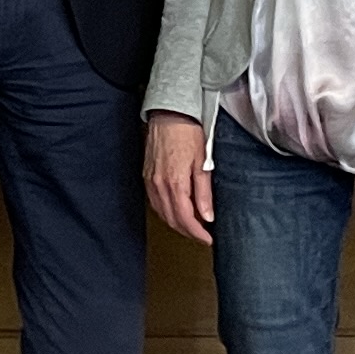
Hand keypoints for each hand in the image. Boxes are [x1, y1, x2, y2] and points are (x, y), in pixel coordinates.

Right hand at [143, 114, 212, 243]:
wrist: (168, 114)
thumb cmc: (187, 133)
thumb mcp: (203, 162)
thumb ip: (204, 192)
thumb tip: (207, 216)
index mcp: (175, 184)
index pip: (186, 219)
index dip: (197, 233)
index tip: (208, 239)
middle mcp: (159, 186)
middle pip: (172, 220)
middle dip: (188, 231)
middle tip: (202, 235)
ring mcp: (150, 182)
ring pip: (162, 213)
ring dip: (176, 223)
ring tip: (192, 226)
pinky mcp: (146, 176)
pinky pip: (154, 202)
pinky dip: (166, 211)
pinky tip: (175, 210)